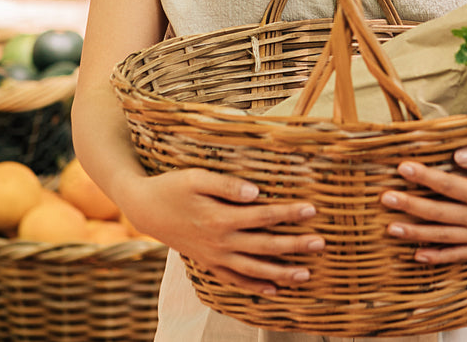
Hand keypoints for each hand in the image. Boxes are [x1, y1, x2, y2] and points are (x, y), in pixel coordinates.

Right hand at [119, 168, 324, 294]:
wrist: (145, 209)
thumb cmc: (172, 187)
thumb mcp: (195, 177)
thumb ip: (226, 184)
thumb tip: (256, 191)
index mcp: (220, 218)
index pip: (263, 216)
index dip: (288, 213)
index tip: (312, 209)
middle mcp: (220, 242)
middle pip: (265, 246)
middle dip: (295, 246)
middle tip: (321, 244)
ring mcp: (214, 256)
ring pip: (254, 269)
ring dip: (281, 273)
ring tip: (306, 274)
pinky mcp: (209, 263)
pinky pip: (235, 280)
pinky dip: (255, 286)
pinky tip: (273, 289)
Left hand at [379, 145, 466, 263]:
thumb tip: (456, 155)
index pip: (447, 185)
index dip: (423, 176)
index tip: (402, 167)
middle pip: (439, 213)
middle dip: (409, 205)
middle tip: (385, 198)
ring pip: (443, 237)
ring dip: (415, 233)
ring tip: (391, 228)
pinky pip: (458, 255)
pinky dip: (437, 257)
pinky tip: (418, 255)